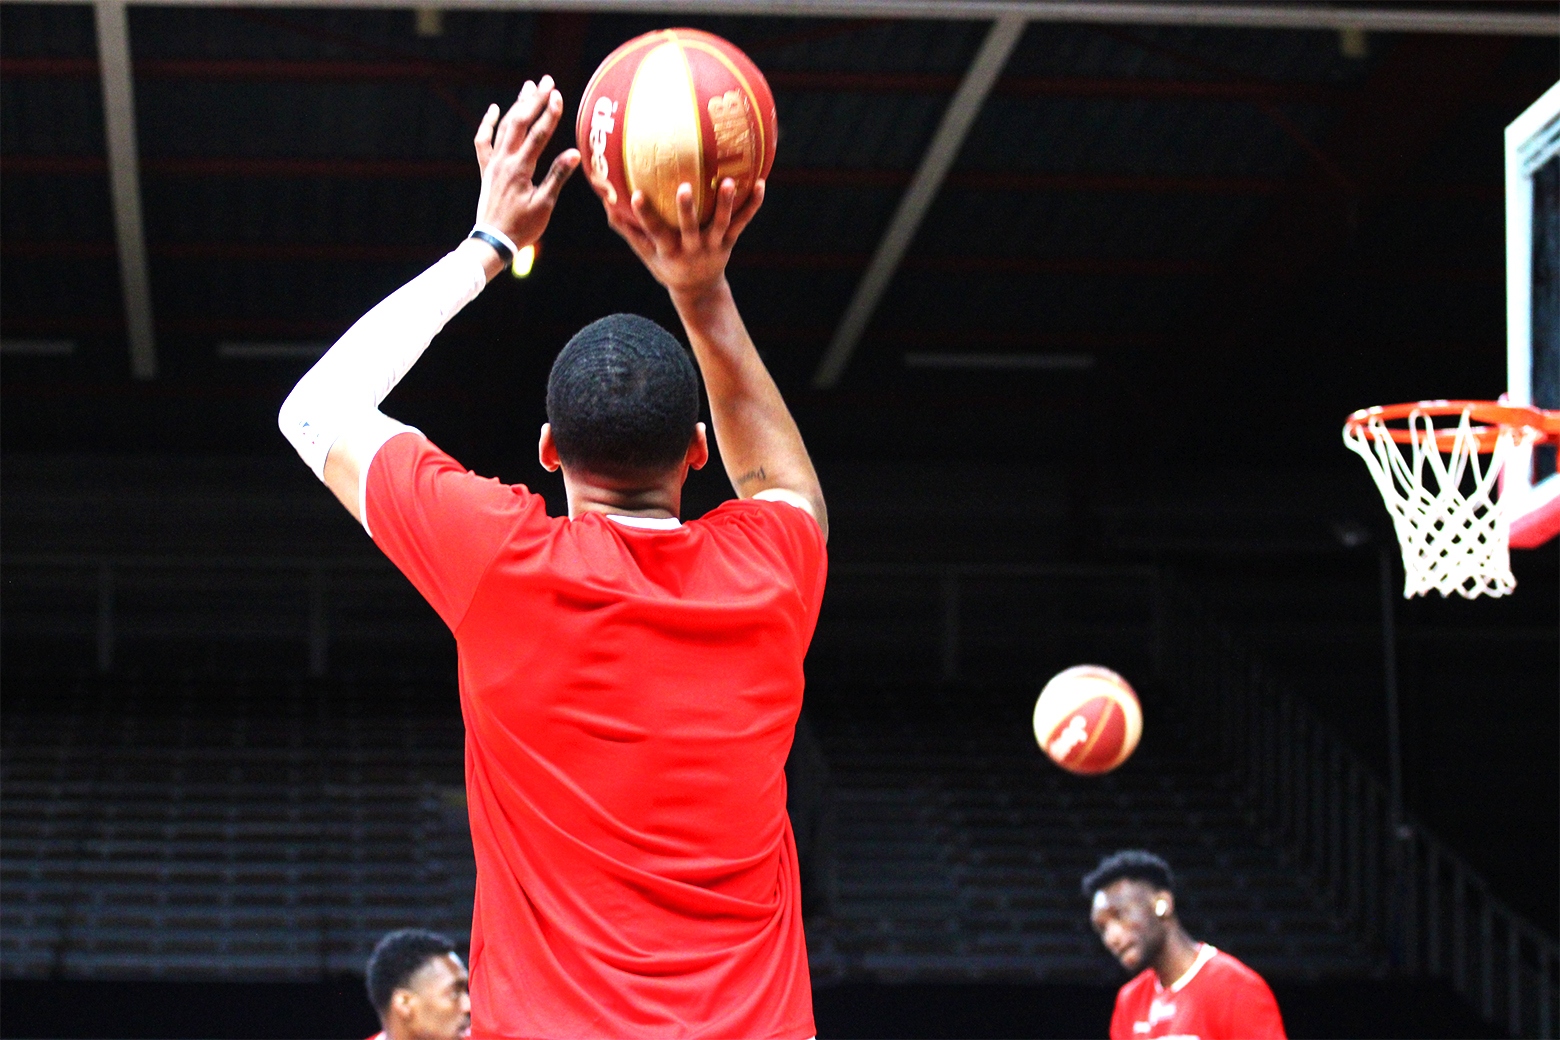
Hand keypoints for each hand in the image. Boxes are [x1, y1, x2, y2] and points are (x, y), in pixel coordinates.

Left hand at [473, 75, 579, 246]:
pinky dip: (488, 124)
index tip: (559, 95)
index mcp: (520, 169)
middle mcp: (504, 161)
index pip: (538, 135)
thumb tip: (574, 153)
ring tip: (529, 87)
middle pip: (519, 122)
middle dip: (534, 100)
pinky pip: (484, 141)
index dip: (550, 114)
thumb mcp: (544, 204)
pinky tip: (494, 109)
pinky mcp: (486, 169)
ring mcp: (493, 163)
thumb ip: (557, 176)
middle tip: (547, 81)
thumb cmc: (522, 227)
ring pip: (504, 127)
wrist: (493, 241)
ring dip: (517, 105)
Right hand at [603, 178, 764, 299]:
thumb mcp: (645, 251)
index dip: (644, 214)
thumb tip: (604, 198)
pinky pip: (742, 222)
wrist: (698, 291)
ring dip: (725, 204)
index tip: (635, 194)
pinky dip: (752, 205)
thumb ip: (626, 227)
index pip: (653, 231)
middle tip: (684, 187)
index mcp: (669, 250)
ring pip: (721, 224)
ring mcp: (713, 246)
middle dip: (686, 209)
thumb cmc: (667, 264)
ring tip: (729, 181)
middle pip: (689, 228)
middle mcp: (691, 248)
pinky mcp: (729, 242)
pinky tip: (761, 184)